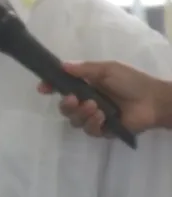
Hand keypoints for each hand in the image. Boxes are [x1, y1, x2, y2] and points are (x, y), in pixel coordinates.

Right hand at [36, 60, 171, 136]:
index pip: (62, 87)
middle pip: (65, 108)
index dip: (50, 87)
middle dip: (66, 105)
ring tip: (96, 108)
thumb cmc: (132, 82)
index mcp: (86, 86)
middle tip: (74, 100)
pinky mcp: (104, 131)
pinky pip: (89, 130)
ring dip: (82, 114)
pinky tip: (102, 117)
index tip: (43, 88)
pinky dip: (93, 123)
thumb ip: (84, 69)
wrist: (153, 100)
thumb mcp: (108, 69)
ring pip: (74, 121)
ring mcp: (95, 117)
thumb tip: (62, 66)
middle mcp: (87, 102)